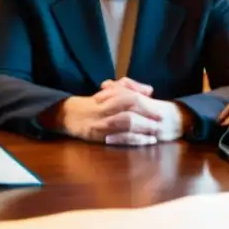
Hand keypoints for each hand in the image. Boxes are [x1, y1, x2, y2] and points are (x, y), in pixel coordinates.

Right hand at [49, 78, 189, 146]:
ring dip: (141, 129)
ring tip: (154, 134)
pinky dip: (132, 140)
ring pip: (122, 124)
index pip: (128, 97)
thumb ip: (129, 87)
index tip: (159, 112)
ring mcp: (99, 124)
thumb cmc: (94, 103)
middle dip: (146, 118)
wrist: (68, 115)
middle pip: (127, 111)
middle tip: (160, 123)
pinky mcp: (96, 137)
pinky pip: (117, 139)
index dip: (145, 105)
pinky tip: (144, 142)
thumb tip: (149, 90)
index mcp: (106, 96)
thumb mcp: (109, 90)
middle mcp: (102, 109)